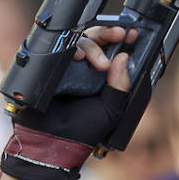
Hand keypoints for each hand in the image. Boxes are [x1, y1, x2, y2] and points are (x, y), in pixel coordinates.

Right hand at [2, 25, 138, 179]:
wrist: (54, 145)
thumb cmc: (83, 132)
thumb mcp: (111, 110)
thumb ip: (121, 86)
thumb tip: (123, 57)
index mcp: (98, 77)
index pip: (110, 50)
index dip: (120, 40)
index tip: (132, 35)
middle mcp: (81, 69)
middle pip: (93, 39)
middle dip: (108, 34)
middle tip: (119, 36)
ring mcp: (63, 67)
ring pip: (76, 41)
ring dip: (92, 45)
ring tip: (100, 63)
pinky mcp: (46, 68)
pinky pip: (56, 49)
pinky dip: (68, 48)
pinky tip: (78, 56)